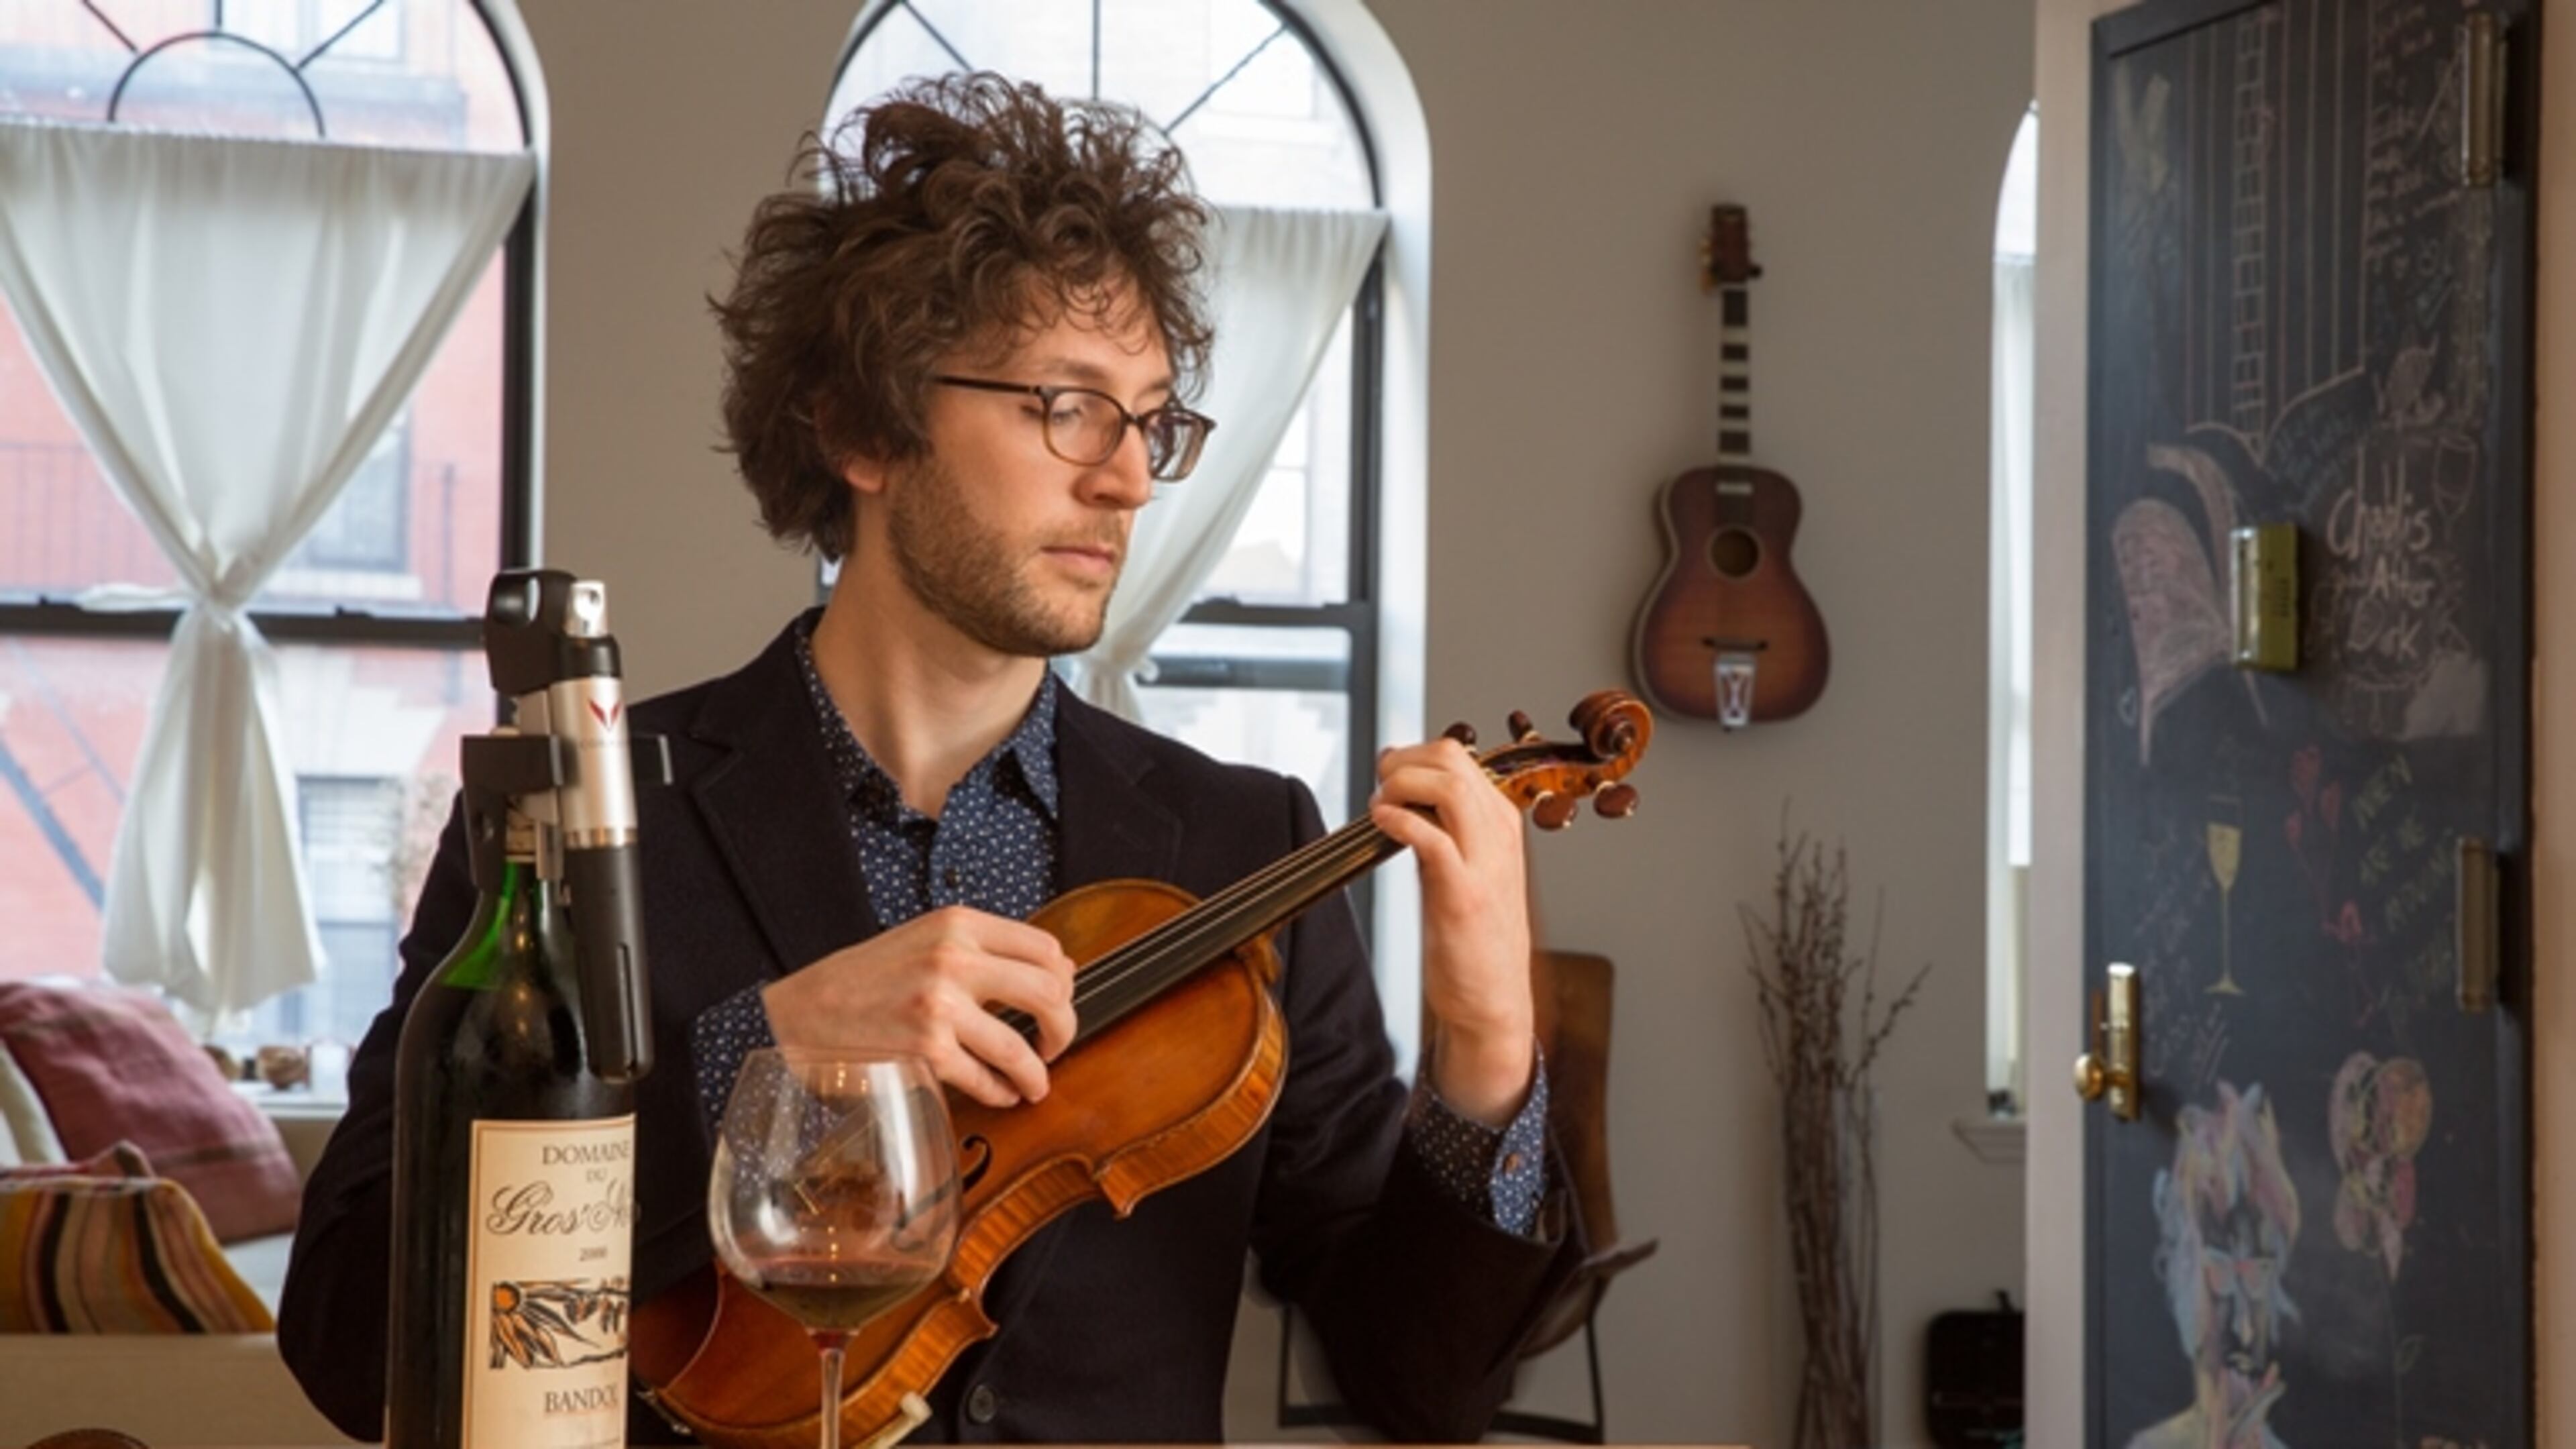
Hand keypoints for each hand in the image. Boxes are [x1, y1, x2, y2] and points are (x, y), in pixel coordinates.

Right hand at [761, 906, 1077, 1108]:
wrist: (803, 1009)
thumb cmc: (867, 979)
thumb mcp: (927, 941)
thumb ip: (984, 950)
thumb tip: (1059, 971)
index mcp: (958, 924)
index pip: (1045, 948)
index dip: (1064, 981)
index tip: (1057, 1001)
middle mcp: (954, 958)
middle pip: (1049, 992)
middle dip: (1064, 1027)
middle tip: (1055, 1044)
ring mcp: (940, 1005)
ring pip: (1022, 1047)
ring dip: (1039, 1073)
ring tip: (1036, 1083)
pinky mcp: (926, 1050)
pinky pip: (986, 1079)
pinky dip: (1002, 1093)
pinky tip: (1001, 1093)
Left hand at [1369, 737, 1534, 1125]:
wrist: (1492, 1000)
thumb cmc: (1472, 937)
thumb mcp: (1463, 868)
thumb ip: (1438, 829)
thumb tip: (1399, 790)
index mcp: (1500, 824)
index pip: (1458, 757)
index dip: (1410, 754)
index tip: (1384, 774)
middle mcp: (1498, 835)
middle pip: (1453, 759)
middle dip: (1402, 760)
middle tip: (1376, 783)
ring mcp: (1485, 864)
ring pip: (1449, 787)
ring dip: (1401, 784)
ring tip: (1379, 804)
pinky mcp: (1465, 895)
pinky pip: (1433, 838)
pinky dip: (1399, 821)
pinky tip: (1380, 824)